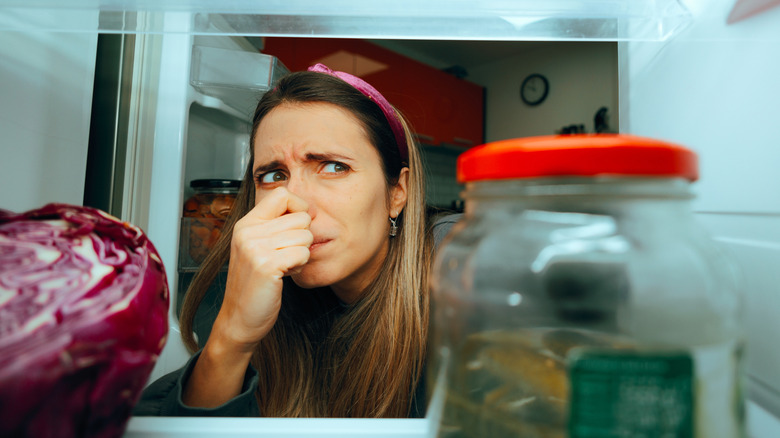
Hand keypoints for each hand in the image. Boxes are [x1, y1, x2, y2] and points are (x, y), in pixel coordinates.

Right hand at [210, 187, 311, 353]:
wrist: (240, 319)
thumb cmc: (255, 285)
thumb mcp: (258, 248)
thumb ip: (275, 227)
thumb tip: (306, 210)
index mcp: (246, 224)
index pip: (282, 194)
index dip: (299, 208)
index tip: (298, 228)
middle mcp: (248, 232)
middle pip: (300, 216)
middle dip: (303, 237)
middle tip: (287, 255)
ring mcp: (255, 248)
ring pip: (305, 235)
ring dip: (301, 253)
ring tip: (284, 265)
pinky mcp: (266, 264)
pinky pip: (303, 253)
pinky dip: (300, 265)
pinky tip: (286, 274)